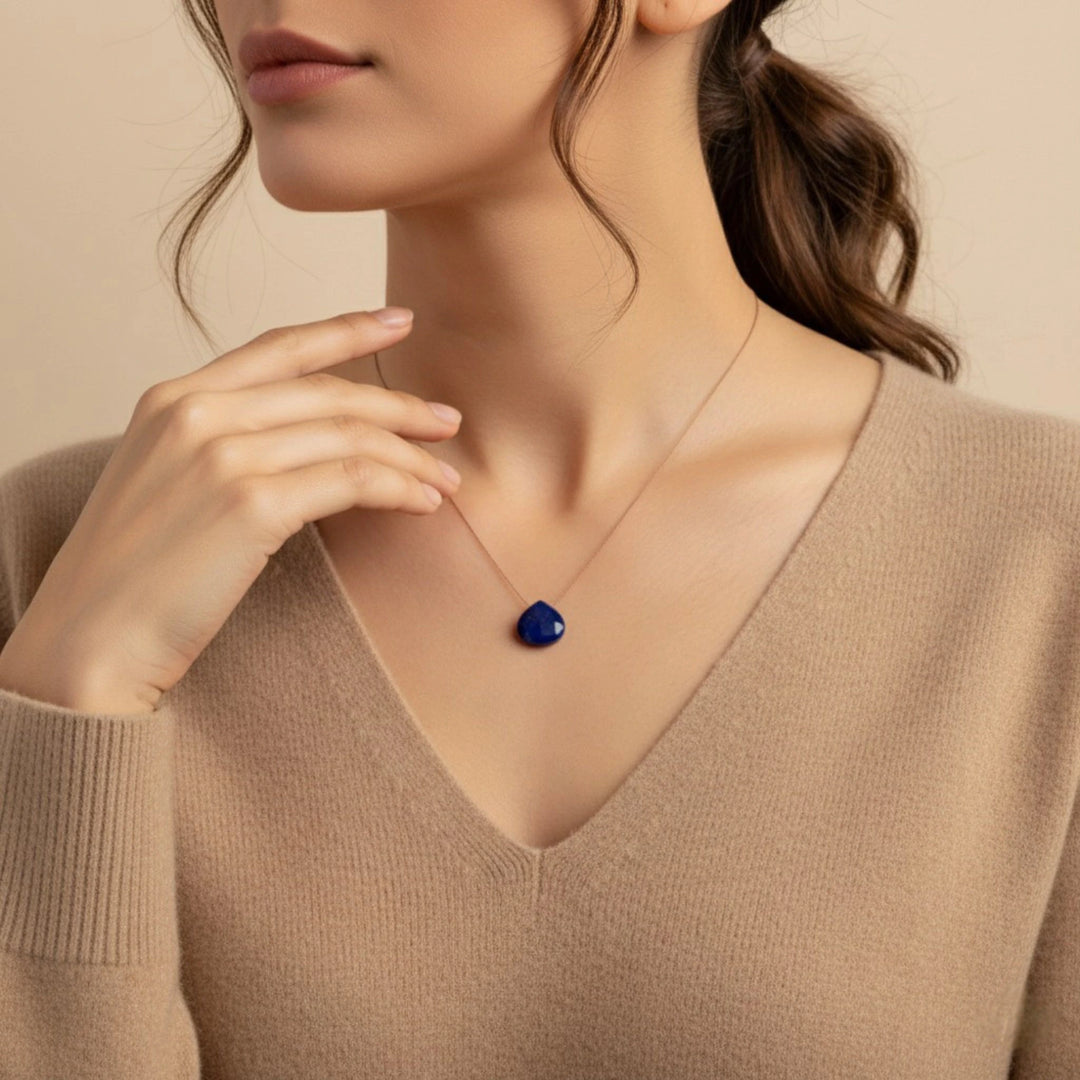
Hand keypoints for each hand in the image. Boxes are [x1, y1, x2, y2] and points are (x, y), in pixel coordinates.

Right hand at [0, 308, 460, 713]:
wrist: (87, 641)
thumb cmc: (131, 575)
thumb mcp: (165, 481)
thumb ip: (222, 444)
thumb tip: (305, 441)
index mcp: (174, 397)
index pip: (280, 347)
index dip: (347, 329)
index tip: (399, 321)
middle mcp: (197, 412)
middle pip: (329, 392)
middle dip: (400, 405)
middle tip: (447, 423)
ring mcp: (223, 454)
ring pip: (350, 435)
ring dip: (411, 458)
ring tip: (447, 479)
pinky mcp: (250, 504)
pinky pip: (352, 479)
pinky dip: (398, 489)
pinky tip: (422, 504)